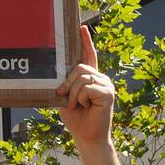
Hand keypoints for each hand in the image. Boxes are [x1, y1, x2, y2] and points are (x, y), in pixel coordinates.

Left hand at [57, 26, 114, 146]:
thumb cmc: (76, 118)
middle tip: (65, 98)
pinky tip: (87, 107)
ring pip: (81, 78)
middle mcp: (100, 78)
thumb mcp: (65, 98)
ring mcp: (106, 84)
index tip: (81, 27)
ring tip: (77, 106)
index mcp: (91, 78)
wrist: (86, 136)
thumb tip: (56, 75)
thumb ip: (64, 84)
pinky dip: (80, 99)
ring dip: (73, 94)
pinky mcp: (108, 93)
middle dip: (67, 84)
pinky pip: (87, 88)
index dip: (85, 42)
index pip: (88, 56)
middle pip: (79, 67)